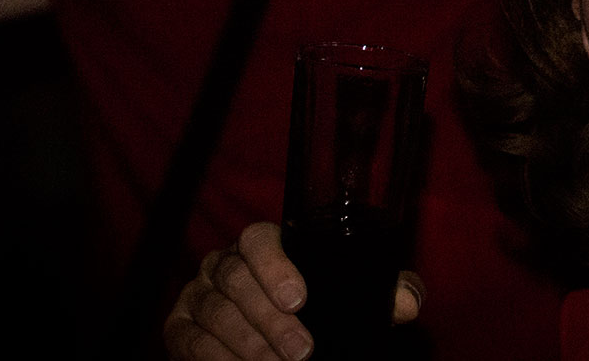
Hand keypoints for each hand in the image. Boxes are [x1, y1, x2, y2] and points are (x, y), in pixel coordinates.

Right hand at [164, 221, 424, 359]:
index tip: (299, 299)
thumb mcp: (348, 299)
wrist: (272, 346)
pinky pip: (188, 339)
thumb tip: (409, 302)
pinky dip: (214, 357)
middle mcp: (224, 264)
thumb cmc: (315, 310)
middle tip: (300, 351)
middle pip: (235, 278)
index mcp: (264, 247)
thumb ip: (383, 295)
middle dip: (268, 318)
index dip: (275, 266)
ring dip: (246, 343)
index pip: (260, 239)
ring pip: (213, 311)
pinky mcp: (179, 327)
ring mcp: (198, 294)